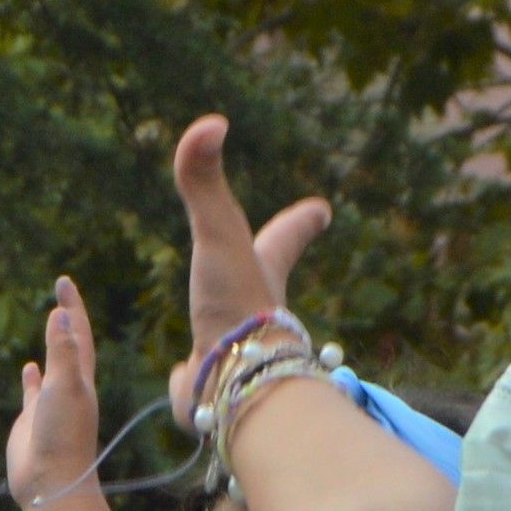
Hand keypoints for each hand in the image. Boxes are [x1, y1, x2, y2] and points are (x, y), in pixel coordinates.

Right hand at [5, 281, 106, 503]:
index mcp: (80, 378)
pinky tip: (28, 368)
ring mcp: (51, 404)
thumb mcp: (64, 387)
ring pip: (53, 367)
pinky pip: (34, 391)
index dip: (72, 307)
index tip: (64, 282)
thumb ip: (62, 351)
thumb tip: (60, 314)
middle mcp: (69, 388)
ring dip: (52, 346)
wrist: (52, 481)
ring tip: (49, 326)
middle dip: (66, 320)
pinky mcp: (33, 420)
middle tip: (61, 295)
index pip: (78, 333)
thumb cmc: (62, 435)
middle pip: (70, 344)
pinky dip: (32, 377)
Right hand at [163, 117, 332, 377]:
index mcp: (263, 275)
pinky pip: (200, 380)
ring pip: (235, 337)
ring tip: (223, 333)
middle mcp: (256, 315)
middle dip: (270, 274)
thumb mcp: (219, 235)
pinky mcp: (208, 387)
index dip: (300, 220)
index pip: (287, 236)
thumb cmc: (237, 306)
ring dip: (231, 331)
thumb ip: (205, 182)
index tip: (323, 209)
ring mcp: (234, 352)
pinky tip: (186, 381)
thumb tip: (210, 123)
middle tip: (276, 264)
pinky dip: (193, 379)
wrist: (237, 387)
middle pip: (267, 288)